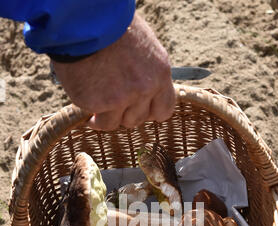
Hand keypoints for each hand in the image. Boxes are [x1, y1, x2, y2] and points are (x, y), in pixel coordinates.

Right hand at [52, 12, 175, 130]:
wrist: (85, 20)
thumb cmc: (111, 27)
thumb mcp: (142, 46)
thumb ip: (146, 72)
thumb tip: (142, 92)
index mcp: (160, 73)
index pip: (164, 110)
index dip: (149, 112)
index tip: (137, 108)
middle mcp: (145, 88)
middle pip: (138, 119)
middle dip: (125, 114)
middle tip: (112, 103)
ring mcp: (122, 98)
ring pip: (117, 124)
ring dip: (107, 117)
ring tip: (97, 105)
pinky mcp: (100, 104)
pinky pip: (98, 119)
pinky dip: (91, 116)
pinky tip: (87, 104)